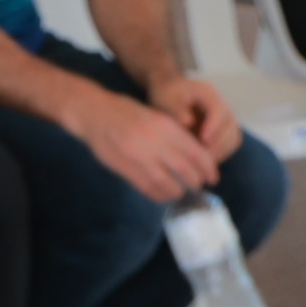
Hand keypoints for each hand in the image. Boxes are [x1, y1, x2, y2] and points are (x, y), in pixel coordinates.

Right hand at [66, 82, 220, 201]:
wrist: (92, 112)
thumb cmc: (126, 111)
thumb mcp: (155, 115)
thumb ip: (174, 135)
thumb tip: (196, 159)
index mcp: (164, 126)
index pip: (197, 153)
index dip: (209, 169)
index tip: (213, 177)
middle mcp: (154, 142)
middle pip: (186, 171)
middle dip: (196, 182)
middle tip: (197, 184)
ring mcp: (138, 157)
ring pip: (169, 185)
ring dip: (178, 191)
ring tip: (179, 190)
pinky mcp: (126, 169)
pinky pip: (150, 189)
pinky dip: (161, 195)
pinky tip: (163, 192)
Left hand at [151, 74, 244, 163]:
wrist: (170, 94)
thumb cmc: (168, 95)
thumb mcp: (168, 98)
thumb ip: (177, 109)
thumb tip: (189, 123)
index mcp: (209, 93)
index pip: (219, 110)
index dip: (214, 126)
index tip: (203, 140)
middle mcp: (222, 105)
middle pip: (230, 126)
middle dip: (219, 142)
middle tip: (204, 156)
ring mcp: (226, 119)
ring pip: (233, 137)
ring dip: (221, 150)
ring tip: (204, 161)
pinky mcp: (225, 131)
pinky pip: (229, 144)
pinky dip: (221, 153)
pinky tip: (205, 161)